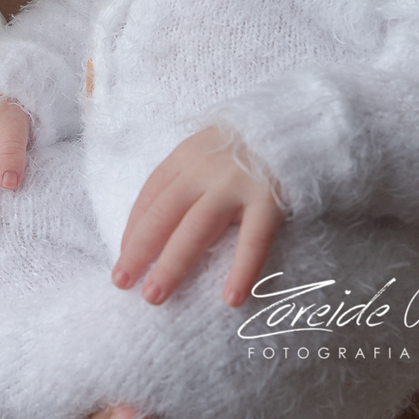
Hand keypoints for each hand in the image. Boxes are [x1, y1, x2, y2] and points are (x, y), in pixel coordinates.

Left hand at [110, 126, 281, 308]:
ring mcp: (236, 183)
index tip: (124, 260)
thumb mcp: (207, 149)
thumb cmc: (246, 145)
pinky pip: (254, 238)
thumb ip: (185, 178)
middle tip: (122, 284)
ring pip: (197, 228)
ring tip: (155, 297)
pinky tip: (232, 299)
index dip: (133, 229)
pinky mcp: (270, 198)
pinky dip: (242, 268)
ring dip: (173, 264)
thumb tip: (157, 223)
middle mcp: (205, 169)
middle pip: (164, 214)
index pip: (150, 196)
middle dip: (140, 250)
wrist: (295, 120)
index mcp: (186, 156)